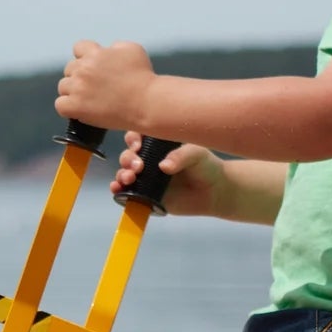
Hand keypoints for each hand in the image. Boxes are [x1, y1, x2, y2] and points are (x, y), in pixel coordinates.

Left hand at [55, 40, 154, 130]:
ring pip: (63, 87)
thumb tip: (107, 50)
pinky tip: (79, 110)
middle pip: (69, 69)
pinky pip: (60, 105)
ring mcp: (78, 88)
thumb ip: (115, 47)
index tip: (93, 68)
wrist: (146, 103)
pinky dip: (68, 108)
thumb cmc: (143, 78)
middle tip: (94, 88)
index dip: (85, 57)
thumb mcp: (132, 50)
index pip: (78, 48)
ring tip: (88, 100)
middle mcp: (84, 68)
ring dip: (73, 92)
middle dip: (80, 76)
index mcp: (95, 53)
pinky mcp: (76, 106)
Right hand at [111, 136, 225, 217]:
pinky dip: (118, 190)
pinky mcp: (145, 196)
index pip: (138, 136)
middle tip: (138, 167)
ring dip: (121, 174)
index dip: (133, 138)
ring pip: (124, 172)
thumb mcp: (197, 154)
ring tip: (129, 178)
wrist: (213, 193)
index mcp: (158, 144)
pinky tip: (118, 189)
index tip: (138, 145)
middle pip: (128, 155)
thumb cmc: (206, 166)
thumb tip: (163, 166)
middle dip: (128, 159)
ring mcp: (145, 178)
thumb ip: (181, 156)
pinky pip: (127, 192)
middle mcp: (148, 159)